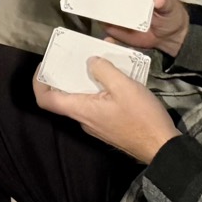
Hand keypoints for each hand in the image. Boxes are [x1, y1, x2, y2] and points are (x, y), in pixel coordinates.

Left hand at [32, 54, 179, 162]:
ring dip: (88, 78)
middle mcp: (84, 119)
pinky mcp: (108, 125)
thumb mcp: (124, 87)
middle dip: (69, 73)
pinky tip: (116, 76)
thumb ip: (104, 70)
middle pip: (65, 95)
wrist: (162, 147)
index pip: (46, 100)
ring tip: (101, 60)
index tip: (45, 65)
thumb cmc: (143, 118)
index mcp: (81, 110)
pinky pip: (97, 103)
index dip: (39, 82)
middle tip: (77, 54)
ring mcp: (96, 124)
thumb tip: (90, 62)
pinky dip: (101, 88)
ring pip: (83, 98)